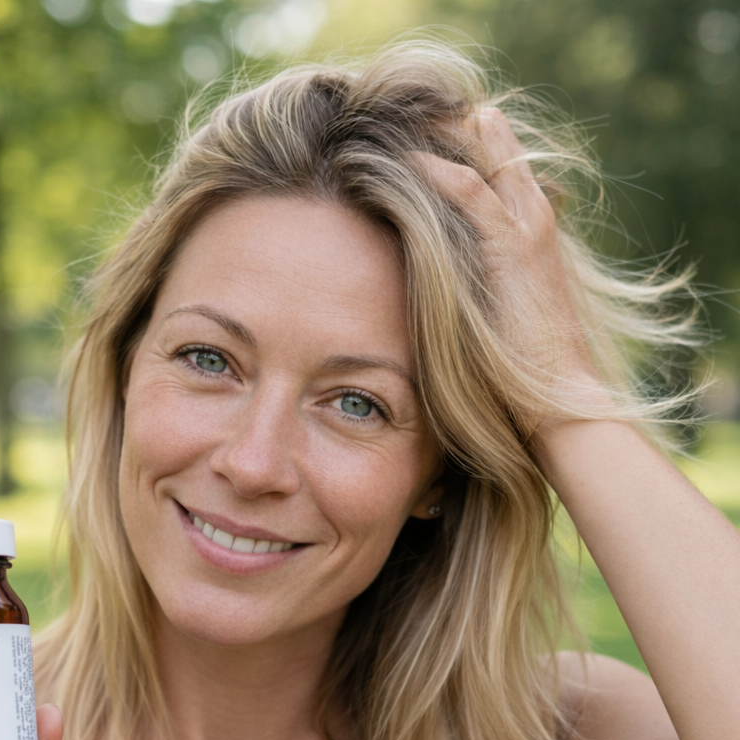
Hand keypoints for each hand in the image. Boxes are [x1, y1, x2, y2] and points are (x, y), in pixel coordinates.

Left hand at [416, 108, 607, 428]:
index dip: (466, 157)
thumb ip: (474, 294)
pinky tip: (411, 159)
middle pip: (497, 159)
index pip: (500, 180)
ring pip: (488, 163)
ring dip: (446, 140)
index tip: (422, 145)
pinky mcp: (513, 248)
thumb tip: (435, 294)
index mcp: (530, 240)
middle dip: (459, 135)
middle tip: (416, 116)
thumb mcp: (494, 319)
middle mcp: (533, 225)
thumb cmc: (522, 371)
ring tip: (406, 121)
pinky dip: (441, 173)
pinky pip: (474, 194)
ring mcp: (526, 233)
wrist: (559, 396)